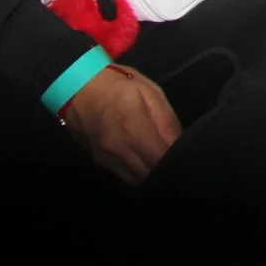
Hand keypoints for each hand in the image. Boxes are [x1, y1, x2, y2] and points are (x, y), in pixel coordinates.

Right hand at [58, 64, 180, 184]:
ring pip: (136, 181)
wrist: (78, 88)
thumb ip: (167, 122)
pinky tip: (146, 162)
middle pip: (149, 176)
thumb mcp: (151, 93)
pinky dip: (138, 173)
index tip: (187, 156)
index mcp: (133, 130)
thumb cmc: (118, 85)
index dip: (176, 161)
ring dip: (151, 175)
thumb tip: (179, 144)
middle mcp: (118, 151)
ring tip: (163, 162)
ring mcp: (106, 160)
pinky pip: (124, 176)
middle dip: (165, 171)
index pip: (160, 160)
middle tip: (178, 161)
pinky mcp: (99, 162)